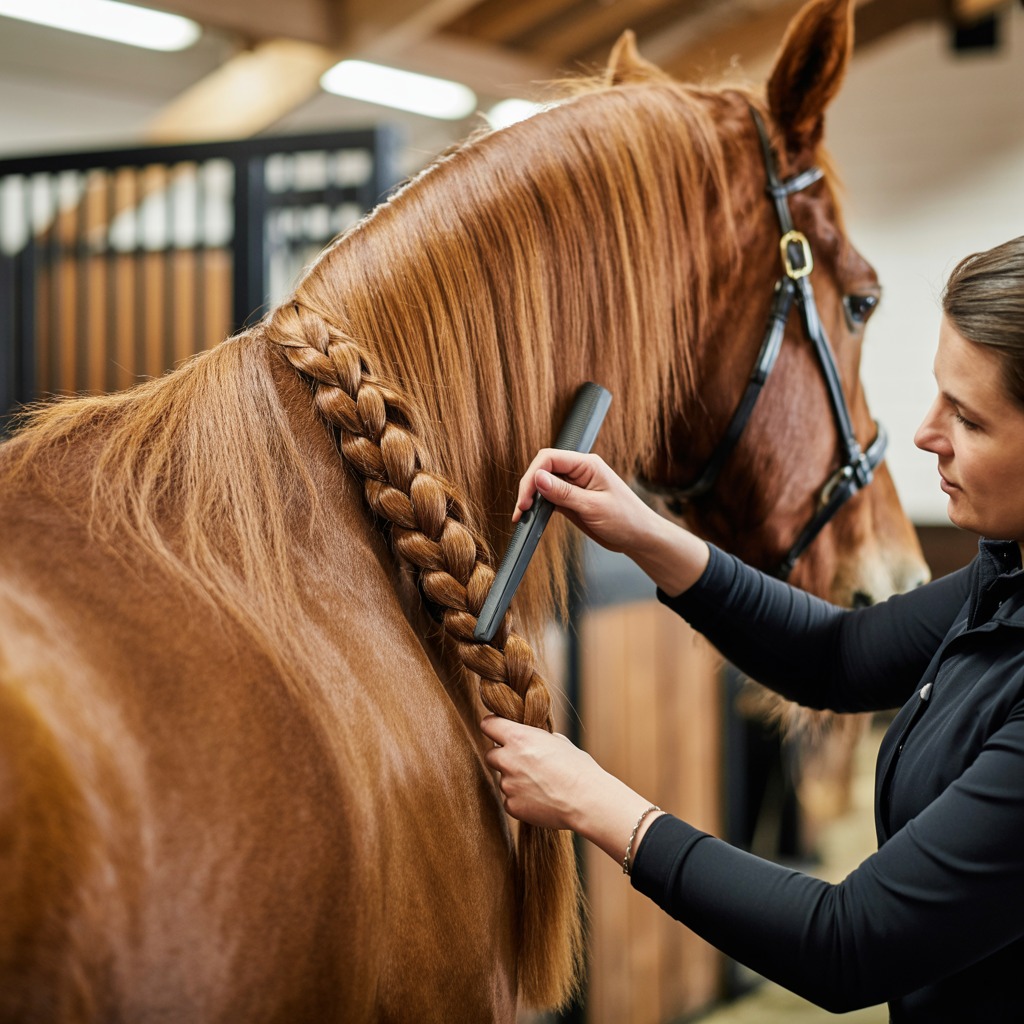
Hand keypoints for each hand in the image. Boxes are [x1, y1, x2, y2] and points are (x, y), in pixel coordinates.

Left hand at [480, 716, 663, 865]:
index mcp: (518, 738)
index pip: (488, 724)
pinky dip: (521, 799)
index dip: (492, 727)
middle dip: (503, 757)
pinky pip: (510, 799)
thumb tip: (530, 738)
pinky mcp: (512, 806)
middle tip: (523, 762)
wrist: (587, 800)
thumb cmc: (578, 768)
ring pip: (503, 779)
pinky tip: (541, 799)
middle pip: (490, 754)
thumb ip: (536, 738)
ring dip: (515, 780)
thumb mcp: (558, 741)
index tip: (497, 731)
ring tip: (541, 784)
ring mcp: (508, 784)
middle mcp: (508, 759)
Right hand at [512, 449, 709, 596]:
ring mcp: (575, 485)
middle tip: (522, 509)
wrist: (639, 537)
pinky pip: (550, 497)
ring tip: (522, 515)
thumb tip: (538, 478)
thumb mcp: (593, 507)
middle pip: (543, 469)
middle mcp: (579, 471)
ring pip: (544, 483)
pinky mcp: (572, 499)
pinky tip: (532, 516)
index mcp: (587, 465)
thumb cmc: (626, 520)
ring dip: (531, 497)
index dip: (532, 475)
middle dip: (529, 487)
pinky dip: (539, 506)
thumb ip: (564, 492)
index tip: (526, 498)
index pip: (550, 458)